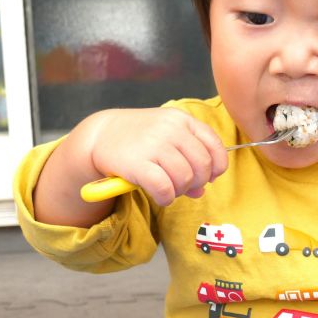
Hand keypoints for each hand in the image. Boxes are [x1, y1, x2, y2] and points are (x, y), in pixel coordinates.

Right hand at [84, 107, 228, 206]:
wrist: (101, 135)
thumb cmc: (139, 139)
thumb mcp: (167, 140)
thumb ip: (188, 161)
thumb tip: (201, 191)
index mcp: (182, 120)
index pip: (215, 146)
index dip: (217, 167)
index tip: (209, 177)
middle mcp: (171, 129)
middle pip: (203, 165)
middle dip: (197, 182)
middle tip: (183, 186)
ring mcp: (155, 144)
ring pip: (185, 178)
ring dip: (180, 191)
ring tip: (168, 189)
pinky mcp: (138, 162)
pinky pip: (165, 188)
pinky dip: (166, 198)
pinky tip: (160, 196)